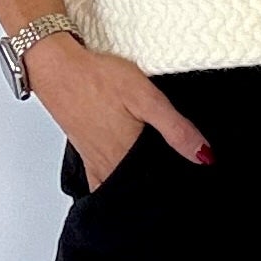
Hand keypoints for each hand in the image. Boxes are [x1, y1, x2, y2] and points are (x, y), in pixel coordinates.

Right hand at [27, 33, 212, 187]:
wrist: (57, 68)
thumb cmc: (97, 78)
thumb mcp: (146, 97)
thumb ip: (175, 129)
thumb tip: (203, 156)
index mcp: (126, 156)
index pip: (156, 186)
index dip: (176, 189)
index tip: (192, 188)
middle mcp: (109, 165)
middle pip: (138, 190)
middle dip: (158, 192)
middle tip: (178, 189)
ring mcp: (95, 161)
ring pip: (120, 187)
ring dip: (136, 188)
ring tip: (155, 183)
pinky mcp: (85, 153)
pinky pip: (100, 180)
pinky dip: (114, 184)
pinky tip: (123, 177)